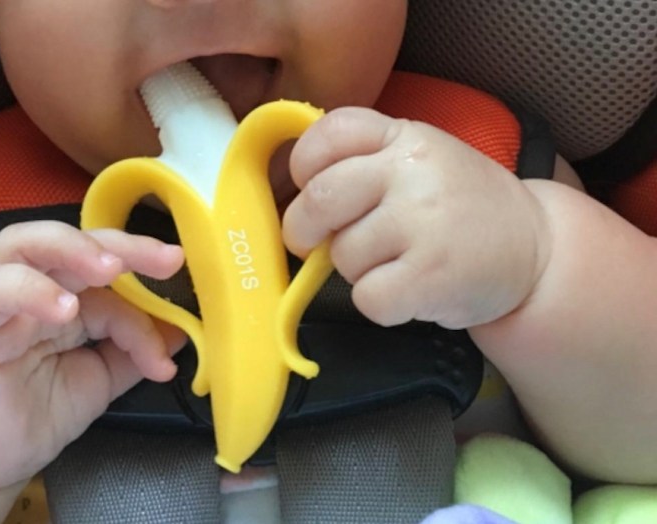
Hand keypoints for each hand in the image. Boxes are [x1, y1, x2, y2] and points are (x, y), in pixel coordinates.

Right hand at [0, 221, 185, 489]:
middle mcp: (30, 290)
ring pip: (21, 245)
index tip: (176, 340)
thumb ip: (133, 352)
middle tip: (166, 258)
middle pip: (71, 241)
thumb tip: (181, 328)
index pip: (111, 280)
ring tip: (111, 268)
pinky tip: (63, 309)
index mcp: (65, 297)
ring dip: (72, 248)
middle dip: (122, 243)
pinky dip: (27, 290)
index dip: (148, 302)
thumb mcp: (98, 381)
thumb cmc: (31, 414)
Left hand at [283, 107, 551, 328]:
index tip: (309, 186)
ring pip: (342, 255)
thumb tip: (293, 195)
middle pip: (319, 199)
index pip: (328, 133)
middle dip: (304, 229)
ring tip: (399, 263)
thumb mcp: (420, 160)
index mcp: (405, 136)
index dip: (303, 165)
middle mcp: (414, 171)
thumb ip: (363, 161)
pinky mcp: (431, 274)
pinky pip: (367, 297)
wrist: (537, 249)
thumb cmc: (460, 207)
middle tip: (317, 243)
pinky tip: (410, 290)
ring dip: (358, 270)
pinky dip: (380, 304)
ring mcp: (424, 221)